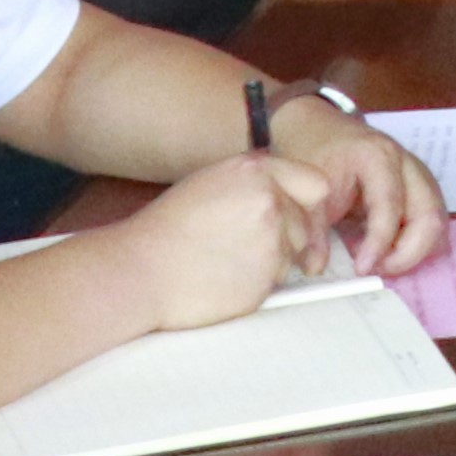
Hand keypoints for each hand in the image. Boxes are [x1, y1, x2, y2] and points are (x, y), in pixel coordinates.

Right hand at [114, 148, 346, 331]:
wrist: (139, 271)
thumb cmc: (165, 231)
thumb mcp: (212, 183)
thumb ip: (255, 182)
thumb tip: (286, 192)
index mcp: (256, 171)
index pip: (315, 184)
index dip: (306, 204)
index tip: (298, 216)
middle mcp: (270, 201)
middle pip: (307, 225)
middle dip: (286, 238)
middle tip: (242, 245)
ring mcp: (271, 241)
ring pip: (292, 256)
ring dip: (270, 263)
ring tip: (225, 260)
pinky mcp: (266, 279)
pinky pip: (276, 283)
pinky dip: (256, 284)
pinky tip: (223, 277)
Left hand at [272, 97, 451, 276]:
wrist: (316, 125)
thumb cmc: (312, 151)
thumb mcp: (305, 189)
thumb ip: (312, 230)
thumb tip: (317, 268)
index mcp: (379, 157)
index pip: (391, 207)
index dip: (379, 244)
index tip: (361, 269)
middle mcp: (407, 163)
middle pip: (430, 216)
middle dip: (409, 253)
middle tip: (378, 270)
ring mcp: (417, 174)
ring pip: (437, 221)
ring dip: (416, 250)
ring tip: (382, 262)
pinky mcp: (419, 187)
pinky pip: (430, 220)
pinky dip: (417, 242)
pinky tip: (391, 251)